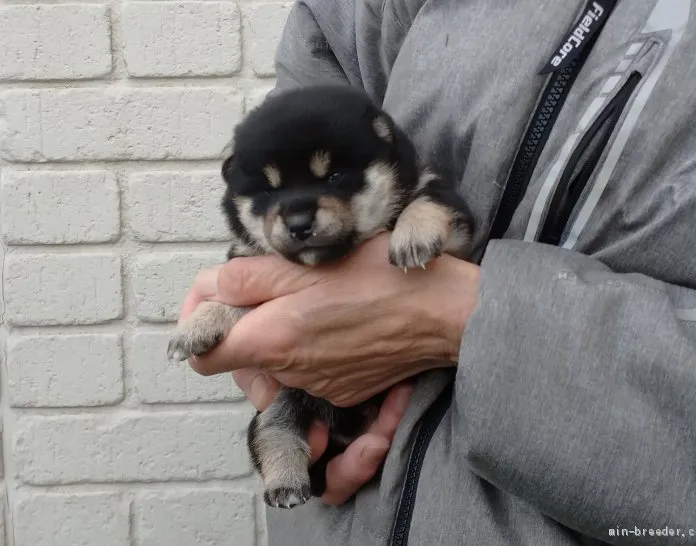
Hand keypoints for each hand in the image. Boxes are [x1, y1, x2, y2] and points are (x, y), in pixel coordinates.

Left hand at [178, 260, 414, 504]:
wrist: (442, 314)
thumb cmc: (381, 280)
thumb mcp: (309, 263)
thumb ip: (250, 277)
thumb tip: (213, 286)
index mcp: (273, 340)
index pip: (201, 356)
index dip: (198, 326)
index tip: (215, 301)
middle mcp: (290, 373)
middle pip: (241, 355)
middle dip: (246, 322)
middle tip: (274, 286)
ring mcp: (317, 386)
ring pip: (277, 361)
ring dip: (282, 333)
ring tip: (314, 301)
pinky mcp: (342, 389)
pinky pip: (309, 371)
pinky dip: (312, 347)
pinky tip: (340, 321)